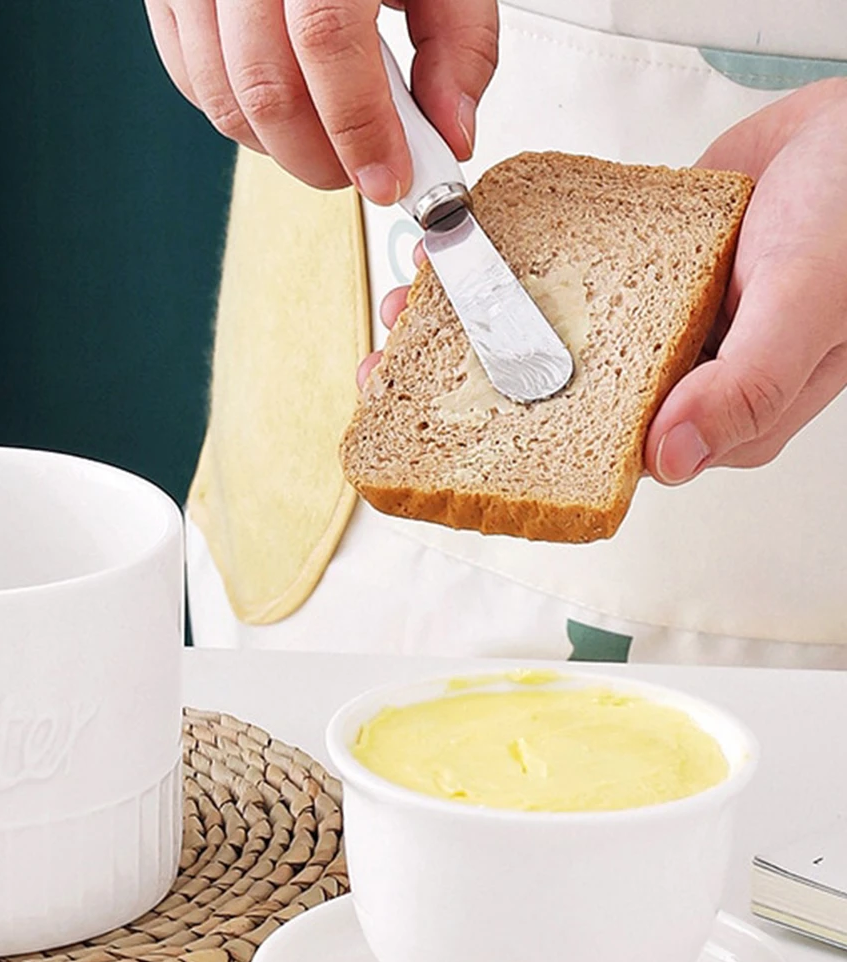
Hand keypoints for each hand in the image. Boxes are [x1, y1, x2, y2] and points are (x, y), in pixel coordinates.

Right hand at [144, 1, 498, 202]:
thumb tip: (450, 129)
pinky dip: (241, 117)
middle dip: (319, 156)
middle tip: (360, 170)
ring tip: (326, 141)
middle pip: (266, 87)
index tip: (389, 176)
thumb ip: (458, 43)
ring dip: (281, 148)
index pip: (326, 42)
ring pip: (223, 100)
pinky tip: (284, 108)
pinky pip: (193, 82)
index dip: (359, 128)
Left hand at [358, 80, 846, 485]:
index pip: (592, 459)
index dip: (508, 453)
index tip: (437, 437)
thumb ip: (743, 387)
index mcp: (705, 418)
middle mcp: (669, 382)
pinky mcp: (635, 276)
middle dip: (466, 388)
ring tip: (413, 310)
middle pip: (552, 402)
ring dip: (475, 327)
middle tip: (395, 368)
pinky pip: (562, 283)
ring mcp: (648, 328)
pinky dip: (511, 273)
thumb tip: (669, 459)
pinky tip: (465, 266)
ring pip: (547, 340)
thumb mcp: (801, 310)